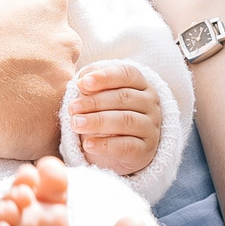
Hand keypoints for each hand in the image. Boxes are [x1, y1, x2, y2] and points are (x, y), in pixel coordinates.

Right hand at [0, 0, 80, 161]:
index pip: (43, 17)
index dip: (12, 32)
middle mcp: (67, 40)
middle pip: (53, 55)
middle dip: (26, 65)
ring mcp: (61, 86)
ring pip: (50, 95)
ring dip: (25, 100)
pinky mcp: (48, 128)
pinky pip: (41, 134)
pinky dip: (21, 134)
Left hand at [69, 61, 162, 176]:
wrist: (117, 151)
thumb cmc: (106, 115)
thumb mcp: (98, 98)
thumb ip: (91, 86)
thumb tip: (83, 82)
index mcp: (141, 85)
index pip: (127, 74)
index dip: (105, 77)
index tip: (83, 82)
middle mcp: (150, 104)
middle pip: (124, 97)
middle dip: (95, 101)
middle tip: (73, 108)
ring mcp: (151, 128)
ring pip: (126, 120)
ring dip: (98, 121)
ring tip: (76, 124)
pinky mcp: (146, 151)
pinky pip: (126, 146)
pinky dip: (105, 145)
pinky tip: (88, 144)